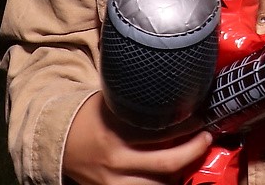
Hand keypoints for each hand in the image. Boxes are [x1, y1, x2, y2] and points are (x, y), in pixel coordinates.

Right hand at [62, 95, 213, 184]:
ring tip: (192, 156)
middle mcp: (116, 160)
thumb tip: (172, 88)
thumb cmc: (90, 116)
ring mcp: (113, 182)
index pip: (160, 131)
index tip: (200, 118)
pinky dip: (162, 183)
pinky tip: (173, 174)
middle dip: (193, 150)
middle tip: (206, 137)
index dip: (186, 127)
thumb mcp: (110, 101)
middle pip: (167, 163)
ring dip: (181, 172)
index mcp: (116, 131)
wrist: (58, 142)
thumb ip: (136, 100)